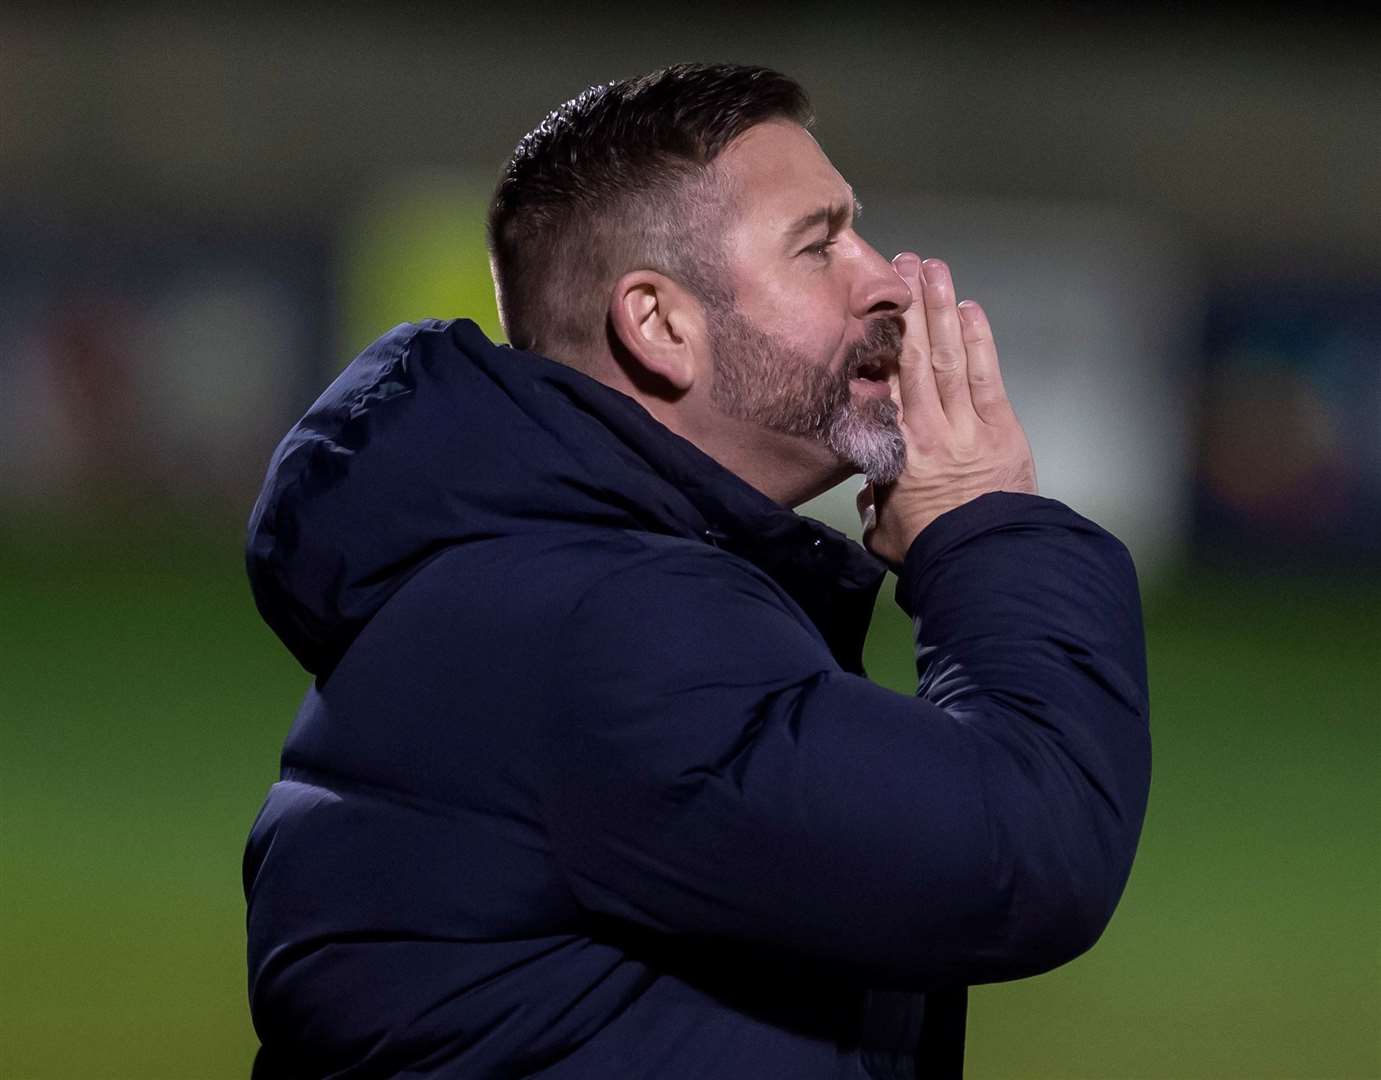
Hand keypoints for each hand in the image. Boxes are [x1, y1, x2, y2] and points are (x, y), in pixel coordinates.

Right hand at [859, 254, 1036, 566]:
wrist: (985, 563)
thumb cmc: (930, 551)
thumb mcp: (884, 529)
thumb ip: (874, 501)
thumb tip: (869, 490)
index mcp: (895, 451)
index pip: (882, 387)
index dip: (876, 345)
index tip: (867, 312)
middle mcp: (928, 428)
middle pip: (915, 357)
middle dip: (908, 309)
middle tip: (900, 265)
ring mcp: (968, 425)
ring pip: (950, 357)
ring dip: (941, 310)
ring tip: (932, 269)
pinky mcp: (1002, 428)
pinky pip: (987, 376)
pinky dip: (979, 340)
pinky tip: (970, 309)